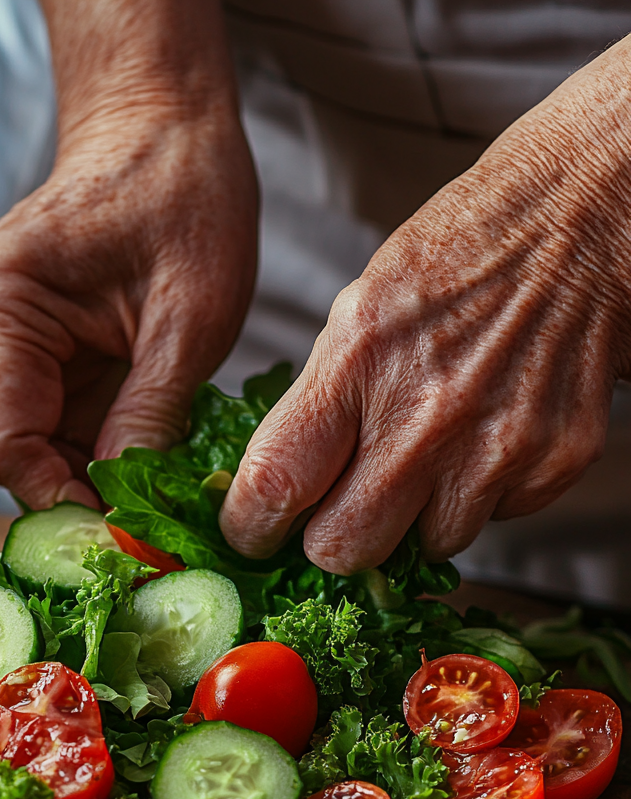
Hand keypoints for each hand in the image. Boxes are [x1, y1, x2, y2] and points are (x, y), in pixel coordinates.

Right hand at [0, 0, 256, 509]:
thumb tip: (128, 510)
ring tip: (160, 483)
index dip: (60, 500)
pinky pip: (57, 418)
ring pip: (38, 443)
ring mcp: (0, 335)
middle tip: (152, 523)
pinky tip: (146, 445)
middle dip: (82, 493)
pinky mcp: (28, 344)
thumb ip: (152, 416)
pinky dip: (99, 444)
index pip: (2, 446)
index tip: (125, 533)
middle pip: (16, 452)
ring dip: (95, 471)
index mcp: (3, 305)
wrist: (162, 126)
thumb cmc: (182, 192)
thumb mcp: (191, 316)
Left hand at [220, 36, 630, 573]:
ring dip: (418, 517)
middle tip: (340, 511)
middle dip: (332, 540)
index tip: (253, 531)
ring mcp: (495, 447)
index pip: (275, 485)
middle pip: (343, 549)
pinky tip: (487, 433)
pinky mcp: (555, 462)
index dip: (251, 526)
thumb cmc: (461, 255)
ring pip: (426, 546)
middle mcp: (424, 417)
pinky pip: (495, 520)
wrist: (580, 216)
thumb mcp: (358, 312)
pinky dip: (483, 494)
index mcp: (358, 363)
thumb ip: (318, 405)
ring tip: (434, 450)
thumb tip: (279, 488)